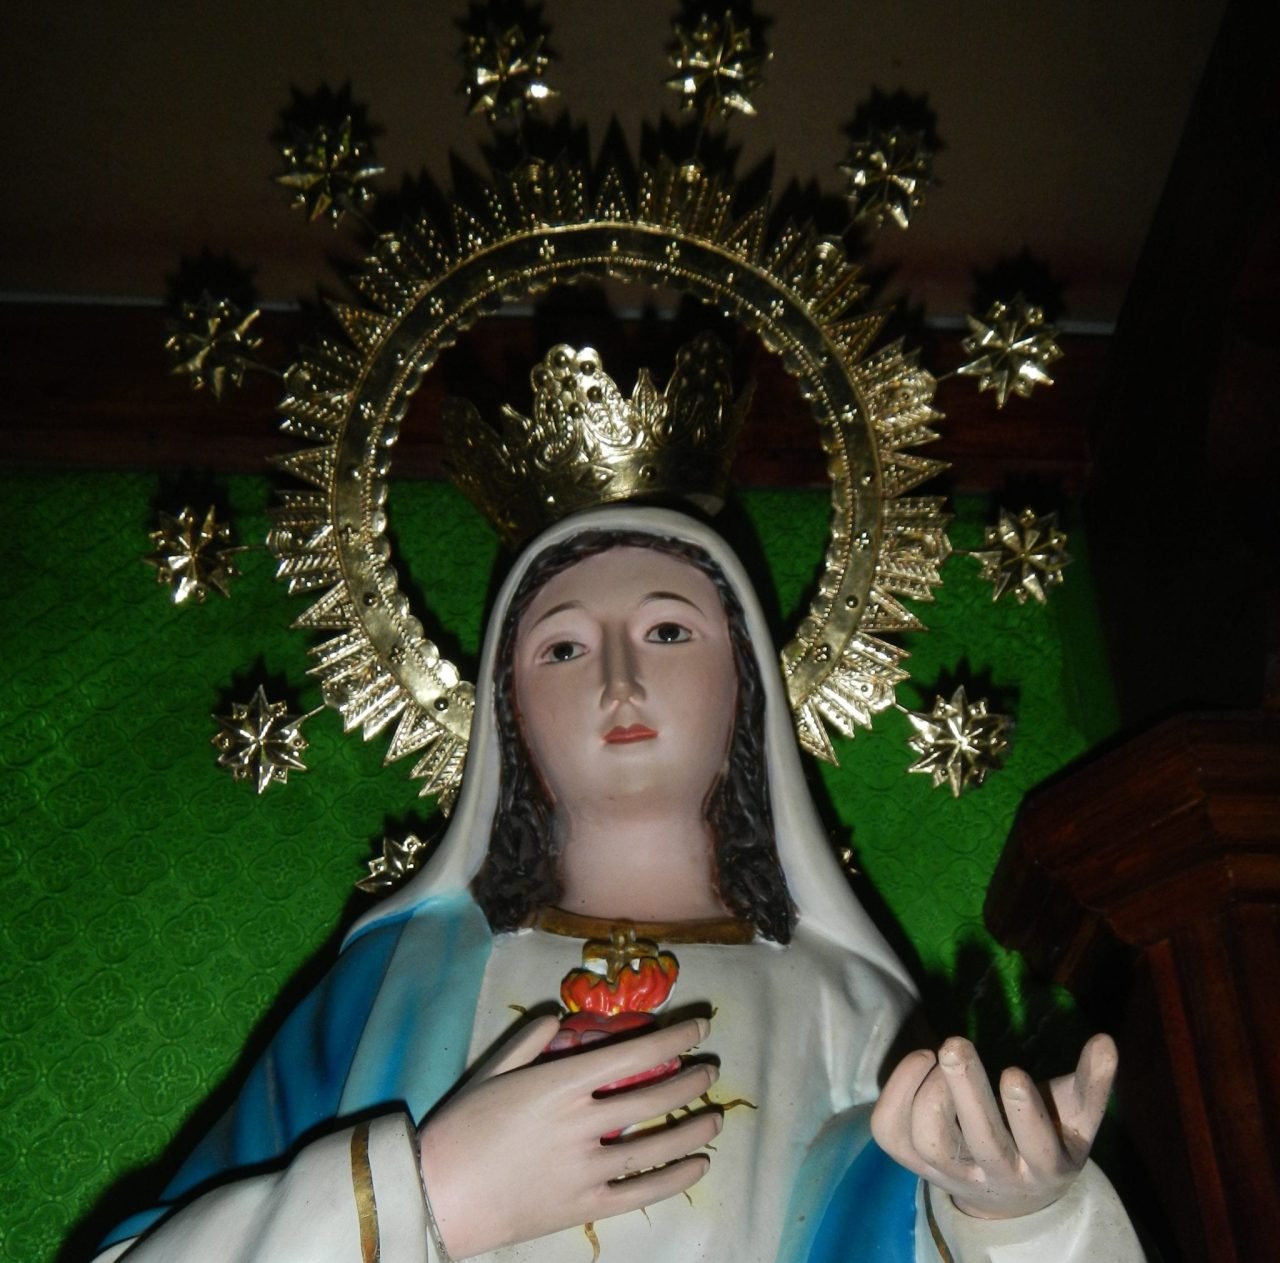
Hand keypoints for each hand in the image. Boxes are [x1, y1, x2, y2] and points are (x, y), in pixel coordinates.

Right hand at [419, 1015, 720, 1257]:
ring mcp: (586, 1168)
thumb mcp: (493, 1070)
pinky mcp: (585, 1206)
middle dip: (690, 1080)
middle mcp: (581, 1122)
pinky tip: (699, 1166)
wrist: (439, 1195)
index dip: (672, 1038)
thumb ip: (530, 1040)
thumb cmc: (462, 1126)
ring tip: (716, 1117)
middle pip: (653, 1095)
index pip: (632, 1053)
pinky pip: (641, 1191)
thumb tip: (559, 1017)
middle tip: (711, 1071)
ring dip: (693, 1128)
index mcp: (560, 1083)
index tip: (698, 1029)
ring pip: (656, 1144)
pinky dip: (676, 1178)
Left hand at [870, 1033, 1116, 1219]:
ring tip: (940, 1056)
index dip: (1025, 1112)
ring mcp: (951, 1172)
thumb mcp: (1077, 1117)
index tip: (1013, 1072)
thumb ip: (1092, 1083)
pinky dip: (897, 1092)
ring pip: (931, 1141)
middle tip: (956, 1044)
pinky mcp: (913, 1161)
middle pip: (980, 1141)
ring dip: (930, 1092)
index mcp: (1045, 1165)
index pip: (1037, 1148)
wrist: (1008, 1193)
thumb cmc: (1046, 1137)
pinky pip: (892, 1132)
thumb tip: (1106, 1043)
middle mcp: (997, 1174)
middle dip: (966, 1090)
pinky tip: (921, 1061)